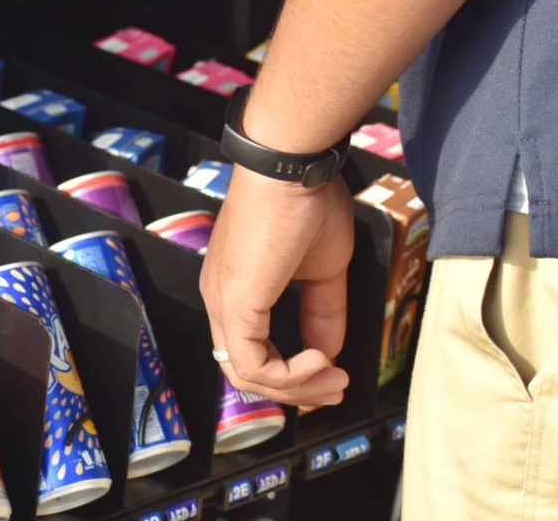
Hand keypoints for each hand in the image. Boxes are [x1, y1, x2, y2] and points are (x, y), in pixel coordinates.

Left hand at [200, 167, 353, 406]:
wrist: (293, 168)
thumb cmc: (307, 201)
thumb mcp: (324, 268)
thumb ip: (323, 313)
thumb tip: (330, 351)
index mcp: (237, 288)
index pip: (252, 351)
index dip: (293, 373)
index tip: (333, 371)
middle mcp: (220, 299)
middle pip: (246, 371)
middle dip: (297, 389)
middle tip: (336, 386)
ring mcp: (223, 302)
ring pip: (246, 375)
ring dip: (297, 387)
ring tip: (334, 376)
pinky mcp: (236, 303)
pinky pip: (252, 364)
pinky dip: (289, 375)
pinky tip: (320, 358)